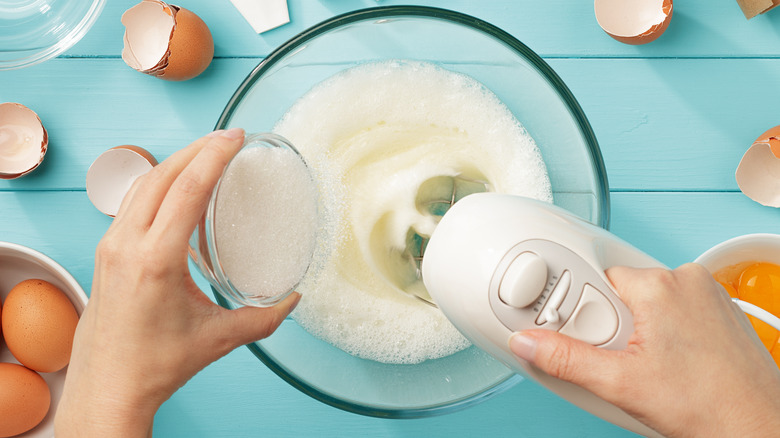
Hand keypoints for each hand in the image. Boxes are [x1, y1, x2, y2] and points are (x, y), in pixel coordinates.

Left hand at [55, 129, 299, 436]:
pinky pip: (132, 201)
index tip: (235, 138)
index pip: (186, 190)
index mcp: (156, 260)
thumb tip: (292, 300)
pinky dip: (158, 182)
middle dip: (197, 149)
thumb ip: (263, 318)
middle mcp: (127, 245)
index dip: (213, 157)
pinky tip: (177, 184)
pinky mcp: (106, 251)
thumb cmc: (156, 364)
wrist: (109, 385)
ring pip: (142, 184)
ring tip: (205, 152)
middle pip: (162, 175)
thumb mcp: (219, 338)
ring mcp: (111, 245)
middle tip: (227, 138)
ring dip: (175, 161)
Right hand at [509, 264, 779, 436]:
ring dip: (637, 327)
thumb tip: (528, 341)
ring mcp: (708, 293)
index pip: (596, 277)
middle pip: (621, 290)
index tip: (583, 335)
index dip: (584, 311)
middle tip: (619, 358)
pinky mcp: (720, 309)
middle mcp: (686, 279)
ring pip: (648, 300)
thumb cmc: (707, 405)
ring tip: (648, 365)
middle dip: (611, 323)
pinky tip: (669, 362)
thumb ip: (565, 358)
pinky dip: (664, 330)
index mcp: (659, 285)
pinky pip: (675, 308)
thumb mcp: (619, 383)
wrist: (757, 427)